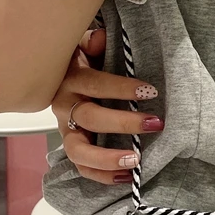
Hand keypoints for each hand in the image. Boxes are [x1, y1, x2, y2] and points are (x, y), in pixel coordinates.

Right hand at [52, 28, 162, 184]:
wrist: (59, 76)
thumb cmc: (81, 61)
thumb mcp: (84, 45)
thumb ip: (93, 42)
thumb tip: (101, 38)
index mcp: (70, 79)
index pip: (96, 84)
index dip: (122, 88)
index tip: (150, 91)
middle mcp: (65, 106)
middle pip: (91, 118)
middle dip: (124, 123)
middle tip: (155, 124)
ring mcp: (66, 129)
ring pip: (79, 150)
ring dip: (108, 158)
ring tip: (136, 160)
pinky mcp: (72, 146)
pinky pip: (82, 166)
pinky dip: (102, 175)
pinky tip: (126, 177)